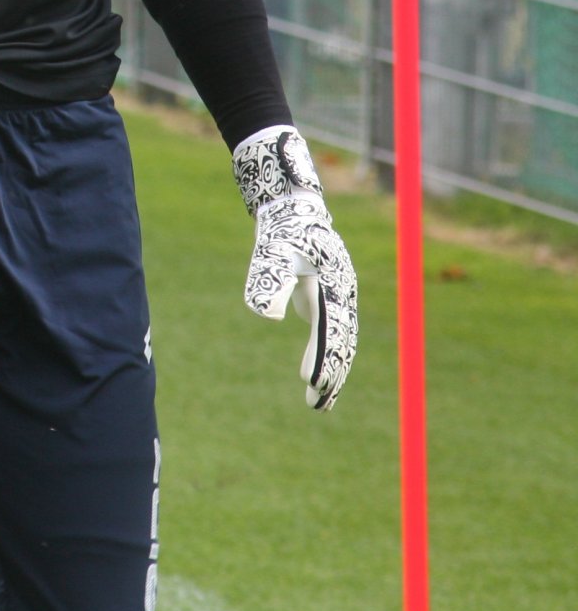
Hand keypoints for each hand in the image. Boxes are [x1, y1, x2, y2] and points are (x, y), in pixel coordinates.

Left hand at [233, 125, 357, 410]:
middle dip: (332, 373)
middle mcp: (343, 293)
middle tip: (318, 404)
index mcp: (335, 285)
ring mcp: (338, 296)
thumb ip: (269, 280)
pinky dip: (325, 355)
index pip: (331, 331)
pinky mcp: (328, 297)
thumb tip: (266, 316)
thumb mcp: (271, 251)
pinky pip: (331, 333)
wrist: (291, 207)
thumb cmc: (281, 229)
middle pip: (343, 342)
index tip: (312, 384)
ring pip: (341, 341)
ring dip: (332, 370)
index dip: (322, 358)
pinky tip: (315, 377)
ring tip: (320, 401)